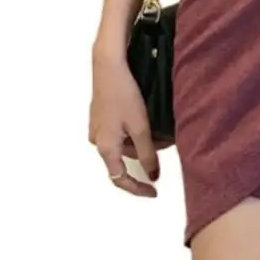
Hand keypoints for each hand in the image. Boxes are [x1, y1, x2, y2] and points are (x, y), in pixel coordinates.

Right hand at [89, 52, 159, 196]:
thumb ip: (148, 154)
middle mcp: (97, 141)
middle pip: (122, 161)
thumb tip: (152, 176)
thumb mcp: (141, 127)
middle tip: (163, 148)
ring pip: (121, 146)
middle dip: (143, 158)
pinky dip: (132, 134)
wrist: (108, 68)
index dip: (137, 188)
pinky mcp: (100, 117)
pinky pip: (117, 134)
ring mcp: (97, 128)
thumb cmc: (125, 96)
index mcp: (106, 148)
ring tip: (157, 133)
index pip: (120, 179)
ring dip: (139, 144)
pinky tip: (143, 121)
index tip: (153, 191)